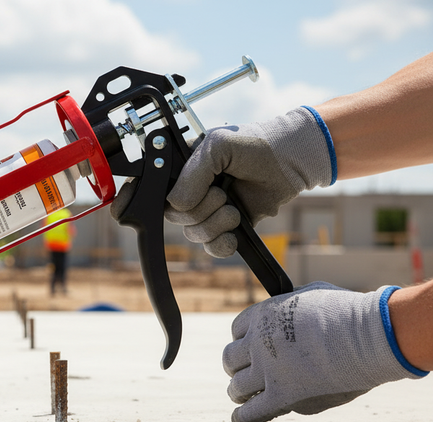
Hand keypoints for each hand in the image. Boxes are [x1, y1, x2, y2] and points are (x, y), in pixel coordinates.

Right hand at [166, 107, 334, 257]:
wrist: (292, 159)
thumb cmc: (256, 144)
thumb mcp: (217, 147)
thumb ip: (191, 174)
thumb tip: (179, 206)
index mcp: (182, 168)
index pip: (160, 192)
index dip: (168, 199)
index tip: (187, 194)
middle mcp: (192, 190)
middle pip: (176, 217)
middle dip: (202, 210)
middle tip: (223, 195)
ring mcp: (208, 209)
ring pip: (193, 233)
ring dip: (216, 225)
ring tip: (235, 211)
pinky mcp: (226, 226)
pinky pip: (211, 247)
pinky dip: (221, 245)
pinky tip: (233, 237)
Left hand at [223, 282, 425, 421]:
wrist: (368, 337)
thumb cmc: (349, 313)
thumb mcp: (311, 295)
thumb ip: (293, 305)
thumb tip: (289, 306)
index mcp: (262, 316)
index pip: (237, 330)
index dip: (243, 340)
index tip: (249, 347)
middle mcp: (258, 343)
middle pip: (230, 359)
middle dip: (236, 366)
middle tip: (245, 372)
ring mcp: (268, 371)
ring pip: (237, 387)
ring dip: (238, 391)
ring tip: (241, 395)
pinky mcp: (283, 397)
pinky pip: (251, 413)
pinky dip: (242, 417)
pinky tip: (239, 419)